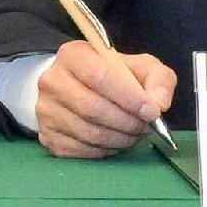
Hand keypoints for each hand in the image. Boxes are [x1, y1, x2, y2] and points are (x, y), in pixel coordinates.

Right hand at [33, 40, 174, 158]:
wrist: (75, 87)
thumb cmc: (111, 75)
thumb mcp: (139, 66)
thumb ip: (157, 78)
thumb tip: (159, 103)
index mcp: (72, 55)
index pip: (100, 77)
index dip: (129, 97)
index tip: (152, 111)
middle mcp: (52, 81)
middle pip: (93, 109)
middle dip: (128, 122)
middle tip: (146, 127)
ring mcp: (46, 111)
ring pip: (89, 134)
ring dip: (120, 139)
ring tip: (135, 133)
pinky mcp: (47, 137)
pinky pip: (82, 151)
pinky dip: (106, 151)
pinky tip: (116, 141)